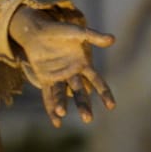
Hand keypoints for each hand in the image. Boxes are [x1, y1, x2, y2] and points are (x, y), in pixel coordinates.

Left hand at [9, 7, 117, 125]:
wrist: (37, 31)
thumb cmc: (59, 30)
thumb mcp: (77, 32)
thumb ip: (93, 36)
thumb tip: (112, 39)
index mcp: (83, 64)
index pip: (97, 81)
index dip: (104, 93)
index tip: (111, 106)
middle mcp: (73, 73)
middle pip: (80, 92)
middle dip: (84, 105)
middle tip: (88, 119)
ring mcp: (59, 78)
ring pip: (62, 95)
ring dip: (62, 105)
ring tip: (63, 113)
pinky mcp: (45, 79)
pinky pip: (48, 96)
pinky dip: (51, 108)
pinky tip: (56, 121)